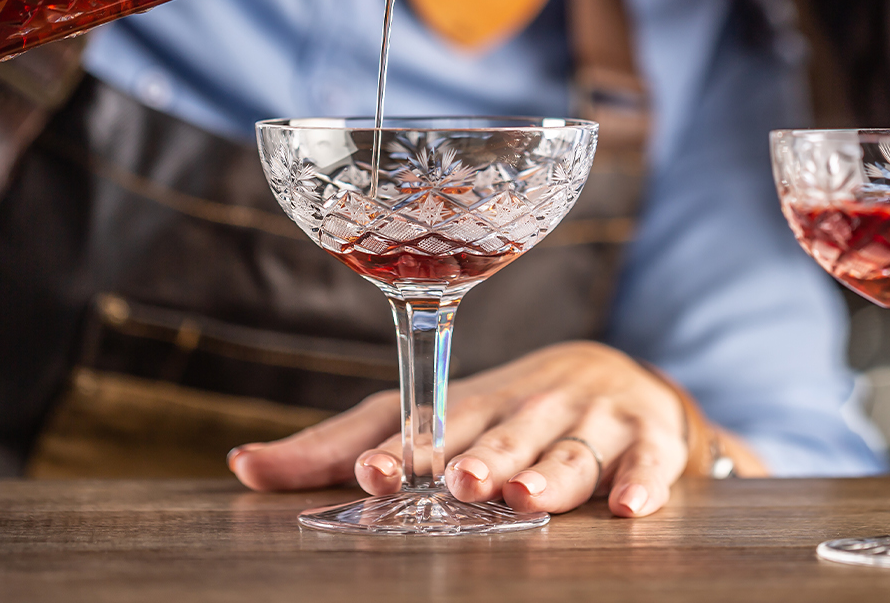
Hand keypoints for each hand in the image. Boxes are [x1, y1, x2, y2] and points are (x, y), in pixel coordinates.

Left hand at [229, 341, 715, 517]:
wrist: (621, 383)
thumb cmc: (501, 413)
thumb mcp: (426, 424)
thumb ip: (335, 448)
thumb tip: (241, 466)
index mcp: (466, 403)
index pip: (428, 422)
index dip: (401, 446)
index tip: (374, 471)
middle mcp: (526, 403)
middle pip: (501, 433)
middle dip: (480, 458)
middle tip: (459, 482)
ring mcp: (589, 417)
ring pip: (567, 448)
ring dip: (548, 473)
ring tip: (525, 499)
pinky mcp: (647, 436)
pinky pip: (649, 460)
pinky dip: (642, 481)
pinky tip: (628, 507)